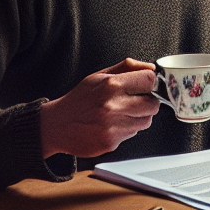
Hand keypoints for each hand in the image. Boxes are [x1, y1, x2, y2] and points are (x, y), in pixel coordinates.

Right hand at [40, 58, 159, 158]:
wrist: (57, 125)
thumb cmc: (79, 99)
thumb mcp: (99, 76)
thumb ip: (127, 67)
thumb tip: (151, 68)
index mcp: (111, 85)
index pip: (149, 80)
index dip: (149, 82)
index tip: (144, 85)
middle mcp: (113, 105)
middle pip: (153, 104)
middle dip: (147, 101)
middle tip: (133, 101)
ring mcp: (113, 126)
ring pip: (146, 121)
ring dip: (138, 117)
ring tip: (120, 113)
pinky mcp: (111, 142)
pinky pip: (133, 134)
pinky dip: (126, 129)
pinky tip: (111, 125)